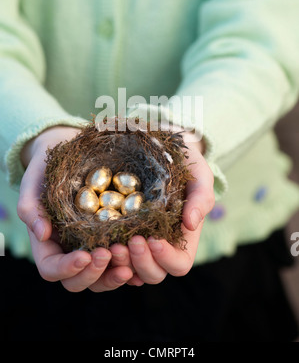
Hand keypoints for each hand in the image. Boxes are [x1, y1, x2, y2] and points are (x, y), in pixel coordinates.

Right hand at [18, 126, 133, 291]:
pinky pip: (122, 263)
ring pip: (102, 278)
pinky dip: (133, 267)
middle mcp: (70, 253)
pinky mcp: (112, 242)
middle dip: (94, 274)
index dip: (67, 268)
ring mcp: (92, 250)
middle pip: (78, 281)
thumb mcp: (33, 182)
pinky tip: (145, 258)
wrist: (69, 155)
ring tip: (130, 260)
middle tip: (108, 254)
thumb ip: (31, 207)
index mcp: (48, 246)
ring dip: (115, 275)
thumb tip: (42, 234)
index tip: (84, 255)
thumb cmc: (47, 170)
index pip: (51, 269)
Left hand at [109, 131, 214, 285]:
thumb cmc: (185, 164)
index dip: (166, 258)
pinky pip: (110, 259)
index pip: (179, 265)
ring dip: (121, 264)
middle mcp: (159, 247)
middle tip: (131, 241)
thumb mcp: (199, 174)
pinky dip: (105, 258)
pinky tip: (98, 245)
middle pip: (153, 274)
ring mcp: (137, 243)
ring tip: (112, 245)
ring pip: (129, 271)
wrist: (159, 149)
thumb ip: (201, 197)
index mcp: (181, 239)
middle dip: (141, 262)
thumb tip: (191, 223)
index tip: (154, 238)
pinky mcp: (117, 234)